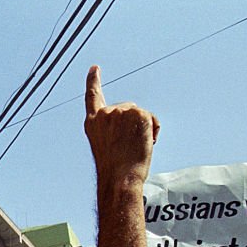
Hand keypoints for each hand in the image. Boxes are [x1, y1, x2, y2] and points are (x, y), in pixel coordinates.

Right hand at [84, 65, 157, 189]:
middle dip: (134, 124)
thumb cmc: (115, 169)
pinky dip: (153, 129)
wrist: (119, 178)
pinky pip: (151, 117)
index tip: (94, 68)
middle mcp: (104, 114)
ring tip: (136, 147)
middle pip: (127, 108)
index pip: (92, 97)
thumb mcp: (106, 145)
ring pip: (140, 114)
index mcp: (93, 123)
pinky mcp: (136, 112)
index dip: (93, 81)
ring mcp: (120, 112)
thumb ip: (113, 128)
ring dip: (144, 128)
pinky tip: (146, 142)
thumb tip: (134, 120)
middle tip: (131, 146)